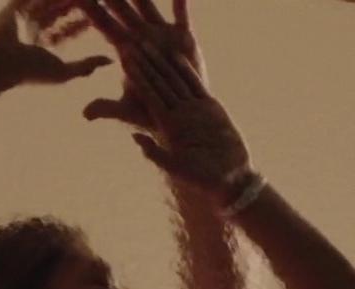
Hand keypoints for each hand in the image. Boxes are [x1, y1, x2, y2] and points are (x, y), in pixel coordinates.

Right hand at [0, 0, 113, 86]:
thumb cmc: (29, 72)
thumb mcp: (64, 72)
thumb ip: (86, 66)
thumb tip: (111, 61)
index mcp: (41, 45)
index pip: (65, 30)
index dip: (82, 23)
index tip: (101, 14)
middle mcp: (31, 29)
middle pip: (58, 11)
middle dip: (75, 4)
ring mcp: (21, 16)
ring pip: (47, 1)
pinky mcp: (12, 6)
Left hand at [75, 0, 249, 194]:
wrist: (228, 178)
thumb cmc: (202, 178)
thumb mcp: (175, 166)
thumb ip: (155, 152)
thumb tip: (135, 138)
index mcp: (167, 127)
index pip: (150, 97)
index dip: (138, 80)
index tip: (126, 65)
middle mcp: (178, 115)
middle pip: (159, 84)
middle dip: (146, 65)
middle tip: (133, 46)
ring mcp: (193, 110)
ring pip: (175, 80)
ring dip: (163, 63)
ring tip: (151, 45)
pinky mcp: (210, 108)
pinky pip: (196, 85)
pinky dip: (187, 71)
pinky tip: (178, 56)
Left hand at [77, 0, 200, 130]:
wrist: (180, 114)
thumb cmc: (151, 111)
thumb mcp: (126, 110)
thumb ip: (106, 108)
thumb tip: (85, 114)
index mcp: (125, 50)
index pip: (103, 25)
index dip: (91, 10)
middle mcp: (142, 37)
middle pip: (122, 9)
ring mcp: (162, 35)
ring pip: (147, 5)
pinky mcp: (184, 38)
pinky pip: (182, 16)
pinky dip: (181, 3)